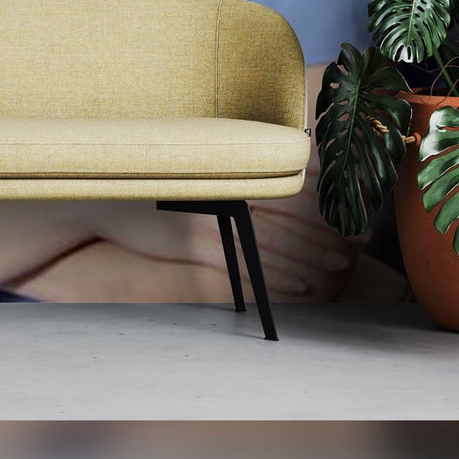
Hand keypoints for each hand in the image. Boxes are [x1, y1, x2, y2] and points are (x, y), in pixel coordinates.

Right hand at [90, 200, 358, 300]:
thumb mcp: (188, 177)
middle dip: (324, 232)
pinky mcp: (196, 244)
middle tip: (356, 246)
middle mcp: (222, 193)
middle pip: (286, 215)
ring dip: (311, 256)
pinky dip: (280, 276)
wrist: (103, 199)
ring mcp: (211, 219)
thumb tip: (252, 183)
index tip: (344, 214)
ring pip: (274, 242)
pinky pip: (248, 264)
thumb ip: (221, 178)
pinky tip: (305, 286)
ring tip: (341, 267)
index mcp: (223, 173)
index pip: (281, 187)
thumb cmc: (145, 187)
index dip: (316, 203)